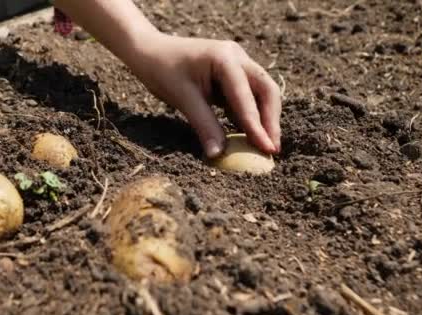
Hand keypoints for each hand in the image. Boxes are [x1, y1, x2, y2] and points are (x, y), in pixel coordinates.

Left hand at [128, 33, 281, 157]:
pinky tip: (248, 136)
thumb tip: (219, 155)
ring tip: (263, 147)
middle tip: (271, 150)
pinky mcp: (231, 75)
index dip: (258, 125)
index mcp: (225, 58)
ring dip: (263, 119)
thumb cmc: (162, 70)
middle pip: (266, 90)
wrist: (149, 52)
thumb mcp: (183, 98)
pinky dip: (249, 116)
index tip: (266, 148)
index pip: (247, 96)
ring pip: (260, 93)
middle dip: (270, 121)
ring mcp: (237, 64)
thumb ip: (204, 125)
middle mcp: (237, 57)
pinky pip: (247, 97)